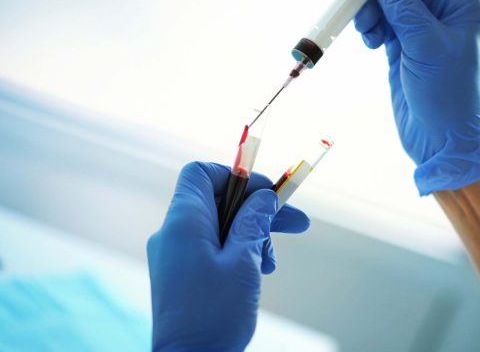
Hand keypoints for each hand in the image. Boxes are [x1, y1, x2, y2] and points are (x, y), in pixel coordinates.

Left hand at [147, 162, 309, 351]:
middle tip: (297, 222)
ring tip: (271, 265)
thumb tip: (264, 197)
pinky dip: (238, 253)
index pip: (201, 173)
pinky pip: (212, 248)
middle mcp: (173, 233)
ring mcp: (175, 254)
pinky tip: (258, 273)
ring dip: (252, 236)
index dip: (235, 174)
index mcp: (183, 222)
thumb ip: (253, 221)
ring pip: (220, 226)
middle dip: (258, 210)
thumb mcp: (244, 260)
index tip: (265, 193)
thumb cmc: (215, 314)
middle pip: (219, 201)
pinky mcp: (181, 274)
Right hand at [337, 0, 479, 194]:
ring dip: (369, 6)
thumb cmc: (448, 96)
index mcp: (463, 2)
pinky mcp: (402, 44)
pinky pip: (380, 19)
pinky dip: (369, 24)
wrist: (441, 141)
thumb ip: (401, 3)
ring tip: (364, 30)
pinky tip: (369, 41)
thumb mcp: (425, 44)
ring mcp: (421, 27)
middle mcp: (443, 10)